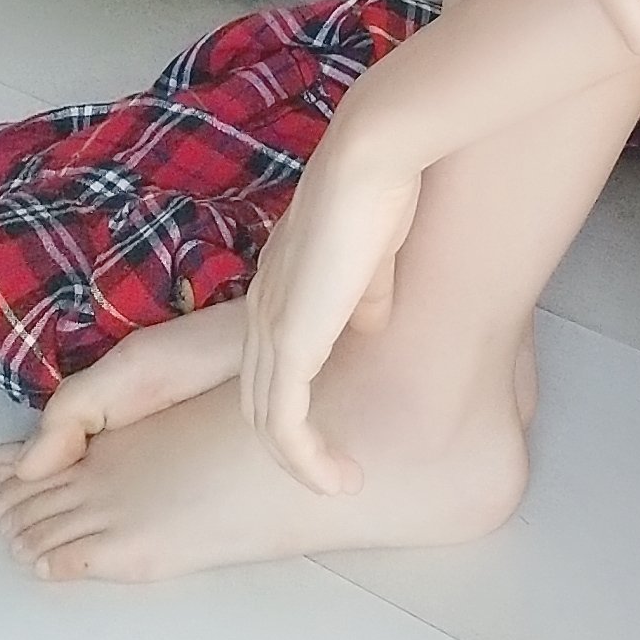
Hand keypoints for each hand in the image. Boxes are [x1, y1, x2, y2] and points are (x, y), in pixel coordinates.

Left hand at [238, 106, 421, 495]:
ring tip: (338, 483)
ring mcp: (270, 325)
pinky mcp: (290, 342)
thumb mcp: (374, 255)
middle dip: (291, 442)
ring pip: (266, 417)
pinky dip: (307, 459)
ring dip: (300, 460)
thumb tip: (366, 328)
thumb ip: (364, 296)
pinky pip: (285, 422)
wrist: (372, 155)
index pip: (271, 358)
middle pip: (258, 395)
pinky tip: (338, 480)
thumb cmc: (381, 188)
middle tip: (331, 471)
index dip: (296, 398)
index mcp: (279, 282)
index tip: (332, 425)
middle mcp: (262, 307)